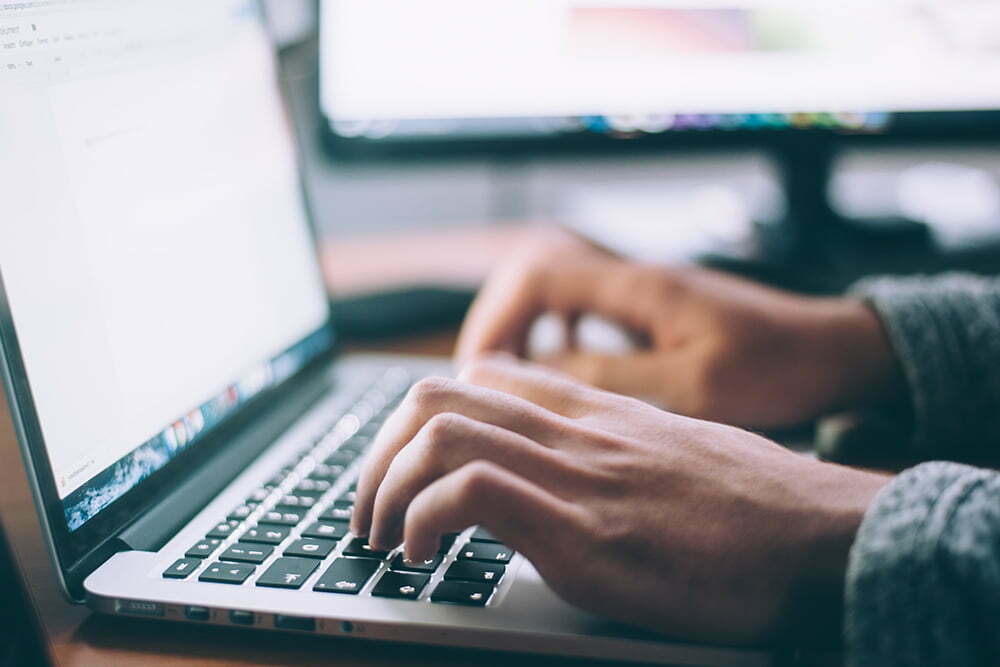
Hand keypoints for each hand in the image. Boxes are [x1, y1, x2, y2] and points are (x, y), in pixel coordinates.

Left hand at [352, 355, 889, 643]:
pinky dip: (423, 520)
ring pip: (439, 432)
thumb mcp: (675, 454)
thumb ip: (613, 450)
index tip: (404, 468)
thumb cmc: (759, 507)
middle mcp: (576, 431)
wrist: (826, 537)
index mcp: (595, 413)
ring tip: (382, 538)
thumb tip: (571, 474)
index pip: (481, 376)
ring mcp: (577, 476)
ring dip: (385, 487)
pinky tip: (422, 556)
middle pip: (437, 395)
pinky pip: (470, 492)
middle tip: (369, 510)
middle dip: (378, 453)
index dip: (420, 418)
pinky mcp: (584, 533)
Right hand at [456, 229, 900, 428]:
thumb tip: (540, 374)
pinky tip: (559, 367)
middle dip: (498, 320)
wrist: (834, 351)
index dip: (496, 318)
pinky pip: (582, 306)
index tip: (480, 369)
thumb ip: (614, 377)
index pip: (538, 275)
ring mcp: (642, 290)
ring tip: (508, 375)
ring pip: (554, 287)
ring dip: (523, 325)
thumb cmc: (777, 367)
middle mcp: (634, 277)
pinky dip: (555, 331)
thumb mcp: (694, 386)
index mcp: (640, 287)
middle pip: (534, 271)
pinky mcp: (652, 308)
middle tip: (482, 375)